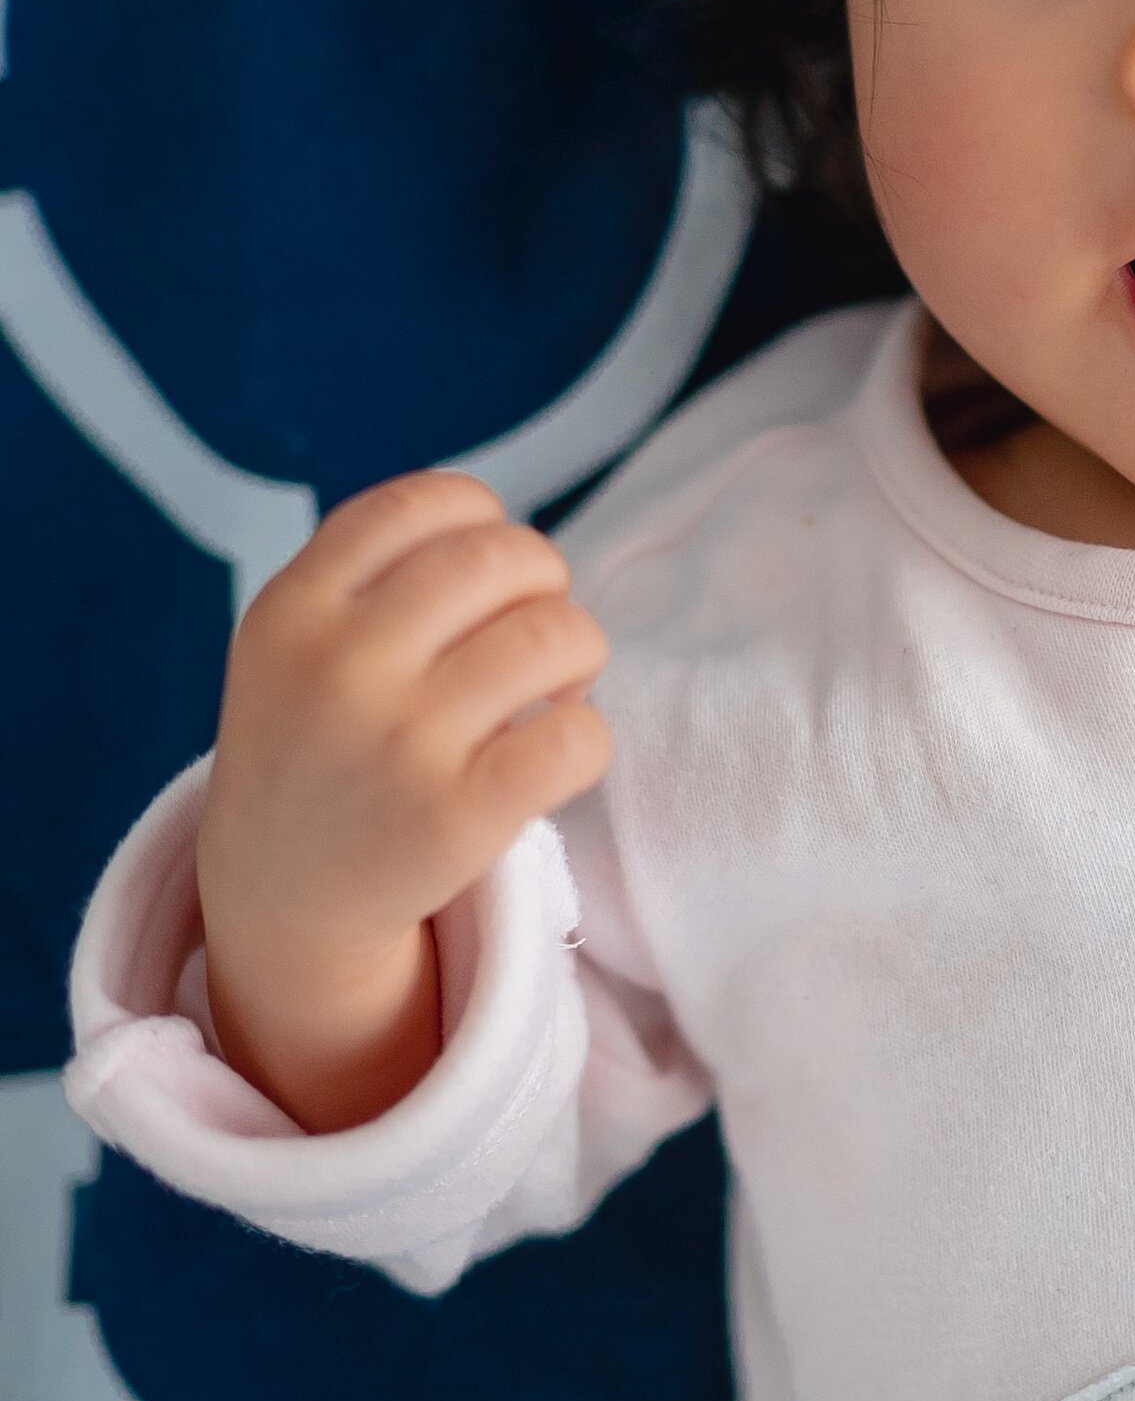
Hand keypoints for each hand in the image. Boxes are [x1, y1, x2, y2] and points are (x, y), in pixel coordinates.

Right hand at [195, 472, 611, 1131]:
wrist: (282, 896)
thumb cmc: (319, 744)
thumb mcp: (295, 642)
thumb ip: (377, 574)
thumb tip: (511, 541)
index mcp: (293, 608)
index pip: (426, 504)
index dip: (483, 521)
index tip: (484, 572)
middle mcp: (341, 666)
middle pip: (503, 558)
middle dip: (544, 581)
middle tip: (530, 631)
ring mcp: (400, 742)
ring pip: (558, 634)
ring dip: (579, 652)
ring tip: (551, 689)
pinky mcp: (459, 817)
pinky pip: (580, 736)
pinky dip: (587, 736)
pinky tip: (552, 753)